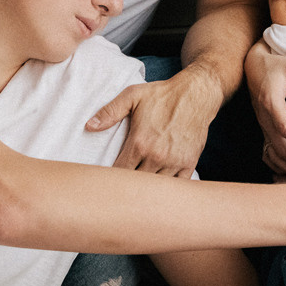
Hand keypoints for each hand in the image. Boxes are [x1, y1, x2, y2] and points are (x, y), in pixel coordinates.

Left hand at [86, 65, 218, 177]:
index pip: (119, 173)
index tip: (107, 181)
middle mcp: (156, 156)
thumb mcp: (133, 96)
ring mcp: (174, 162)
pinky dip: (167, 189)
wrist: (196, 94)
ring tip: (138, 191)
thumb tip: (89, 126)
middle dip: (127, 187)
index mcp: (139, 143)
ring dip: (147, 190)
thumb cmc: (163, 95)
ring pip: (155, 189)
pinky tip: (160, 188)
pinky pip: (176, 186)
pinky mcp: (189, 163)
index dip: (111, 179)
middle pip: (136, 185)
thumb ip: (110, 111)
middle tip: (120, 188)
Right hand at [246, 43, 285, 176]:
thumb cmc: (275, 65)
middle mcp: (264, 116)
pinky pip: (272, 148)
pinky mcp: (264, 126)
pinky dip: (284, 159)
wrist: (253, 65)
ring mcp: (262, 123)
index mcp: (271, 102)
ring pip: (274, 150)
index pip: (284, 127)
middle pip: (278, 145)